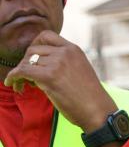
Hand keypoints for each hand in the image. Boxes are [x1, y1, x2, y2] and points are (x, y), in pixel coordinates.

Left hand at [3, 31, 117, 140]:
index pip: (47, 35)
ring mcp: (58, 63)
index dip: (35, 45)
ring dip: (20, 73)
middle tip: (28, 77)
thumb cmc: (90, 97)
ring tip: (23, 85)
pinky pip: (22, 71)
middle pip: (33, 49)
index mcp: (74, 49)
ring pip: (26, 61)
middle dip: (26, 62)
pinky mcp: (49, 76)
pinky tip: (13, 84)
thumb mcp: (80, 71)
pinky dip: (13, 78)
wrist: (98, 111)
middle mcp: (66, 52)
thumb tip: (39, 66)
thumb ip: (64, 63)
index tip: (34, 59)